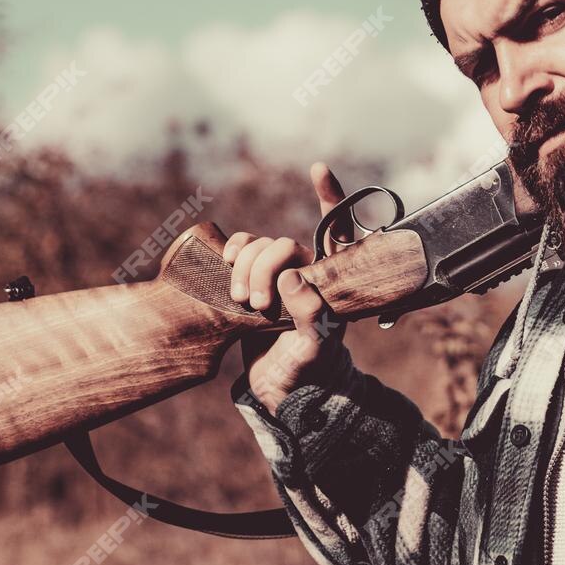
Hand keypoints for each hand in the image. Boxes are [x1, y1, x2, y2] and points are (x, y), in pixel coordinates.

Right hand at [223, 162, 349, 413]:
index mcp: (333, 283)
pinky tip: (224, 269)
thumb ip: (311, 316)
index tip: (318, 171)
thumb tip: (292, 278)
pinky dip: (231, 256)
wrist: (283, 393)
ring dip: (245, 267)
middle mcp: (307, 274)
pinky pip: (239, 254)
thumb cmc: (311, 372)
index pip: (340, 233)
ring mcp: (278, 279)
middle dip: (265, 265)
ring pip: (258, 247)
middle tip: (258, 303)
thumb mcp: (317, 349)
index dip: (332, 199)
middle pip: (284, 244)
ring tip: (244, 302)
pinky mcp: (251, 285)